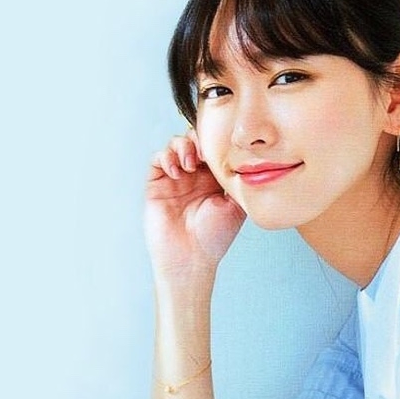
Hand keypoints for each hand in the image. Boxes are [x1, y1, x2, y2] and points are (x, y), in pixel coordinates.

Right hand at [144, 131, 245, 274]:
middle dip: (199, 140)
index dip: (216, 142)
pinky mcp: (157, 184)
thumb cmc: (214, 238)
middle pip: (193, 140)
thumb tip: (242, 157)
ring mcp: (175, 178)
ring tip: (190, 164)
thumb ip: (238, 180)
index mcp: (214, 179)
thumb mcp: (236, 206)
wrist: (191, 258)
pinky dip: (167, 157)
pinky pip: (158, 159)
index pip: (213, 148)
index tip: (222, 149)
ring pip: (175, 144)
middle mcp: (194, 176)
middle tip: (204, 153)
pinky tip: (177, 171)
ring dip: (183, 146)